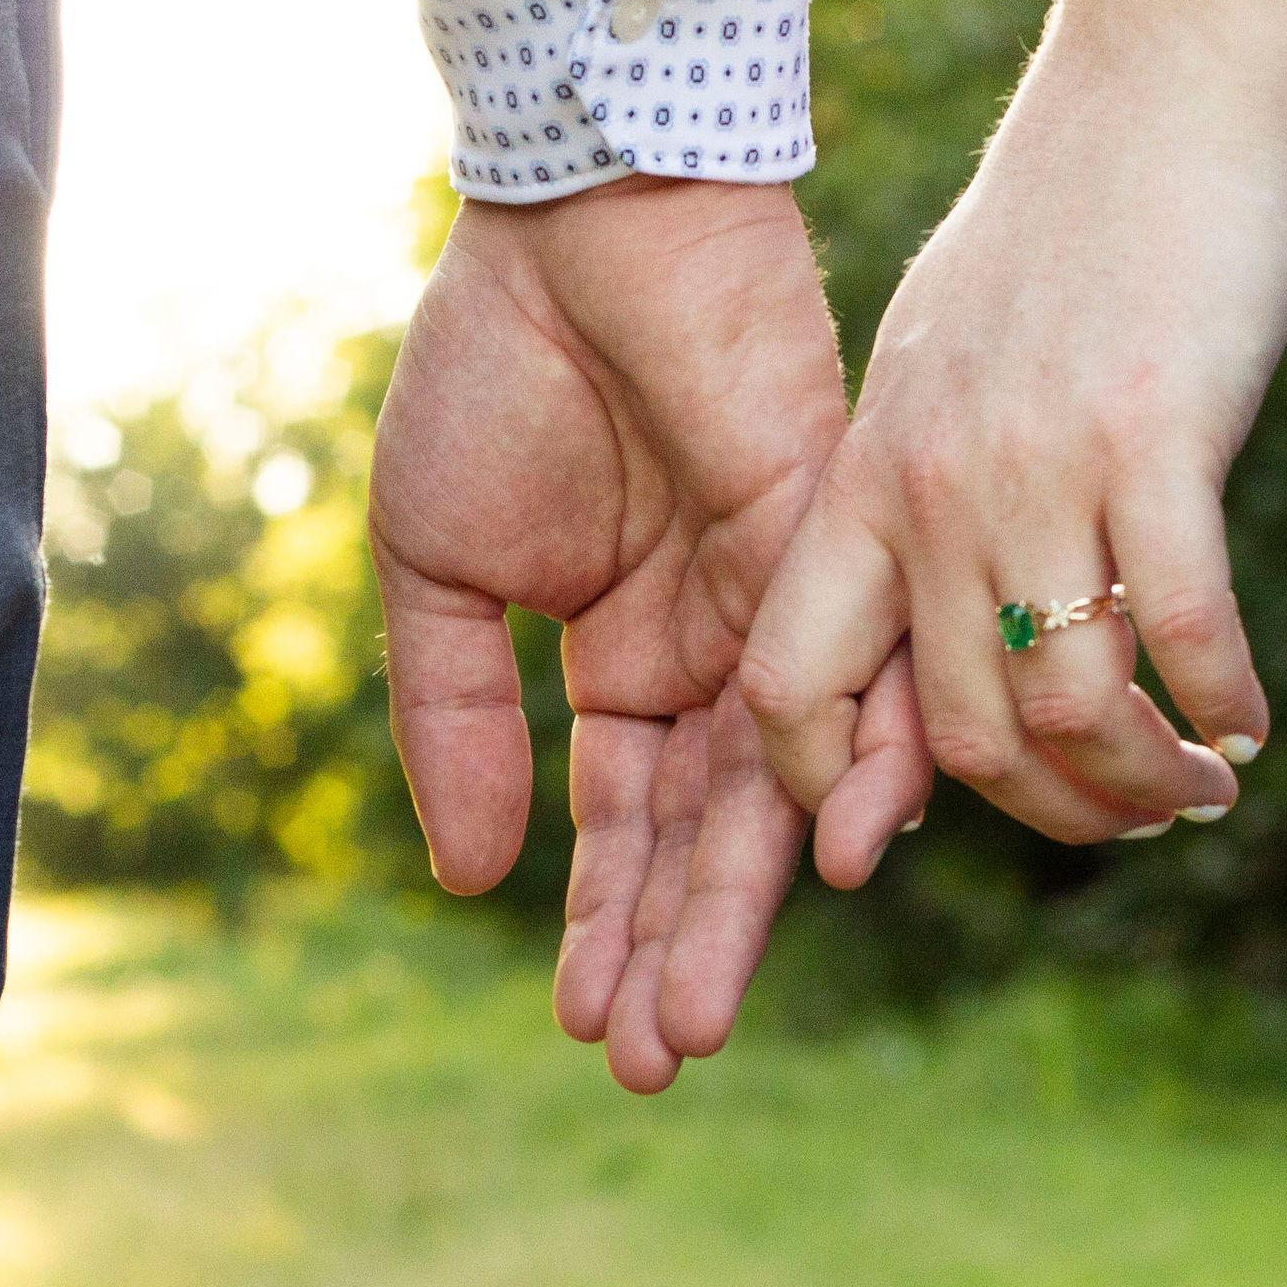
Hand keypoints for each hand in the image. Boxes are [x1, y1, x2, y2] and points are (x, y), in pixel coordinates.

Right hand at [368, 176, 909, 1090]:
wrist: (574, 223)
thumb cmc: (492, 371)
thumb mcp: (438, 571)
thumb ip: (458, 723)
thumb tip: (472, 878)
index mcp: (625, 657)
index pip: (626, 822)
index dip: (605, 923)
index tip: (588, 1030)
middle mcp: (717, 650)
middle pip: (708, 834)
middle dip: (676, 948)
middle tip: (658, 1064)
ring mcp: (784, 605)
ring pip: (777, 789)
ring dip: (738, 904)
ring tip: (699, 1014)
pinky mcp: (834, 547)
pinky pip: (849, 682)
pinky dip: (844, 772)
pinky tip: (822, 869)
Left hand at [741, 55, 1286, 865]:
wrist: (1166, 69)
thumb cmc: (1076, 213)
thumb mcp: (951, 351)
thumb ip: (934, 472)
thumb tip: (962, 592)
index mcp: (867, 468)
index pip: (786, 679)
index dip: (823, 789)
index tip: (900, 833)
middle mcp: (930, 484)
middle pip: (955, 735)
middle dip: (1049, 813)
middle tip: (1131, 816)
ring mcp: (1037, 464)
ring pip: (1064, 710)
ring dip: (1141, 783)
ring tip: (1200, 790)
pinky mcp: (1153, 435)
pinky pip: (1180, 628)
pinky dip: (1220, 705)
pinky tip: (1251, 725)